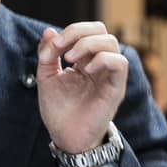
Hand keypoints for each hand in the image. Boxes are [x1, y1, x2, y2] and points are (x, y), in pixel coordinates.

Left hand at [37, 22, 126, 154]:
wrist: (66, 137)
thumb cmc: (59, 110)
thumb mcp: (46, 78)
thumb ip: (47, 54)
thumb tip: (49, 31)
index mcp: (84, 59)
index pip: (86, 31)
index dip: (69, 31)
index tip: (52, 46)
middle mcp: (99, 64)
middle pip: (101, 30)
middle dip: (78, 32)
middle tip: (62, 48)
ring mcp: (108, 75)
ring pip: (111, 42)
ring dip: (88, 44)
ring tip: (71, 59)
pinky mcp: (115, 88)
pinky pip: (120, 63)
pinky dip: (102, 59)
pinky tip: (86, 70)